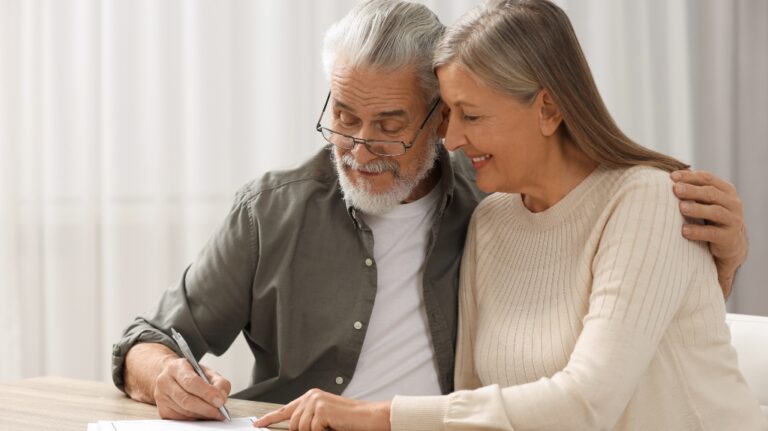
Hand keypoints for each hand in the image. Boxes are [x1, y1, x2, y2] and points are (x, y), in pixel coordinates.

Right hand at [153, 357, 231, 419]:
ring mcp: (161, 397)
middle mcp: (165, 381)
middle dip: (206, 408)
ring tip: (214, 413)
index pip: (191, 382)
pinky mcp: (162, 410)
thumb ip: (219, 382)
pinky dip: (195, 417)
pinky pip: (181, 418)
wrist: (170, 377)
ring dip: (202, 414)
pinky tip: (202, 413)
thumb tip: (222, 398)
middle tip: (220, 412)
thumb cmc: (190, 374)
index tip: (220, 401)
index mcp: (177, 367)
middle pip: (186, 399)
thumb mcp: (206, 372)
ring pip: (184, 411)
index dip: (207, 393)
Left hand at [254, 389, 390, 430]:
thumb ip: (308, 420)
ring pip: (301, 429)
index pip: (285, 409)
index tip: (258, 424)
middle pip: (292, 424)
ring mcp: (315, 401)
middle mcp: (311, 396)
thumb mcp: (324, 419)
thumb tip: (293, 428)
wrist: (369, 417)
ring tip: (330, 427)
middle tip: (324, 428)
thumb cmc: (349, 421)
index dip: (269, 418)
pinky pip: (312, 430)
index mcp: (311, 396)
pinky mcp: (321, 409)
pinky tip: (333, 426)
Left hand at [671, 169, 747, 297]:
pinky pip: (713, 233)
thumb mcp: (706, 201)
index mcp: (726, 190)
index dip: (690, 176)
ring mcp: (733, 220)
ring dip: (697, 209)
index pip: (707, 178)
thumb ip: (693, 189)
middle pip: (711, 193)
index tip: (671, 176)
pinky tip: (684, 231)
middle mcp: (732, 203)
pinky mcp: (729, 237)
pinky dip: (698, 231)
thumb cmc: (711, 217)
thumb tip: (668, 176)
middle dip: (692, 190)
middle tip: (675, 189)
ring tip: (681, 207)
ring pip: (715, 212)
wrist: (731, 243)